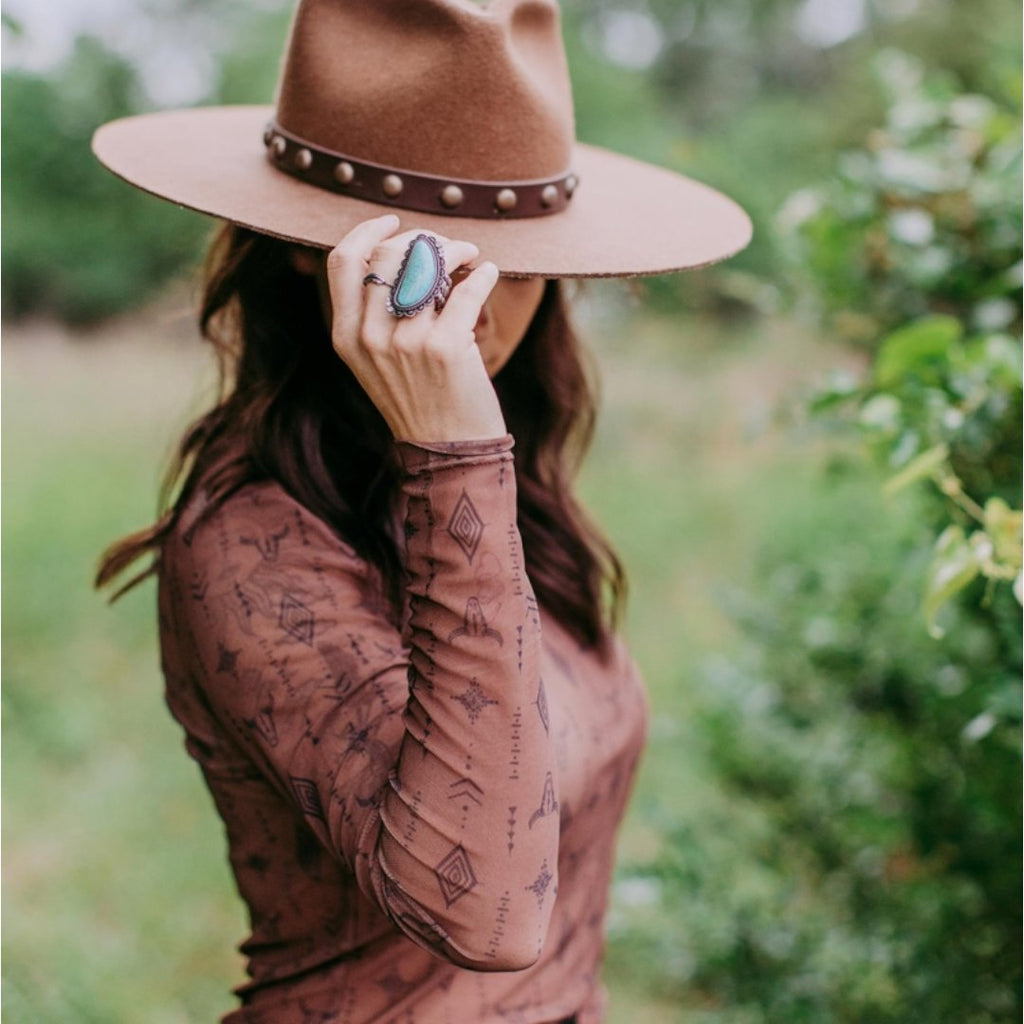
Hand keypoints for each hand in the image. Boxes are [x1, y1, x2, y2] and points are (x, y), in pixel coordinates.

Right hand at [326, 214, 505, 442]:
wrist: (448, 450)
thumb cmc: (419, 399)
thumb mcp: (377, 361)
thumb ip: (374, 314)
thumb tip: (402, 250)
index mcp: (346, 337)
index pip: (343, 261)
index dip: (369, 231)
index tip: (394, 223)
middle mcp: (370, 338)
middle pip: (388, 254)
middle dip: (422, 239)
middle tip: (447, 248)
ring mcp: (407, 343)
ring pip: (428, 264)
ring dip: (456, 250)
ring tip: (469, 257)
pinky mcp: (446, 347)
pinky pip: (467, 288)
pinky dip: (482, 273)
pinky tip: (487, 273)